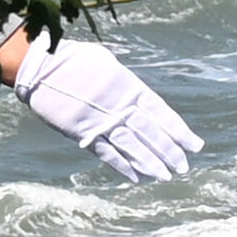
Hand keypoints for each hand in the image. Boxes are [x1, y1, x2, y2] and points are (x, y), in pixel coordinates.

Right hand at [5, 28, 202, 180]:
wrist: (41, 66)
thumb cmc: (73, 59)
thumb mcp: (106, 63)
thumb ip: (123, 82)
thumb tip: (134, 96)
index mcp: (128, 87)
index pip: (161, 113)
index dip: (179, 131)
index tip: (195, 145)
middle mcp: (119, 106)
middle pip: (150, 133)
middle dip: (168, 152)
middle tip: (183, 167)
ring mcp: (100, 121)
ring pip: (132, 147)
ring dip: (149, 163)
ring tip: (165, 176)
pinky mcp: (81, 133)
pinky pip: (105, 152)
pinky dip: (121, 166)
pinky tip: (135, 177)